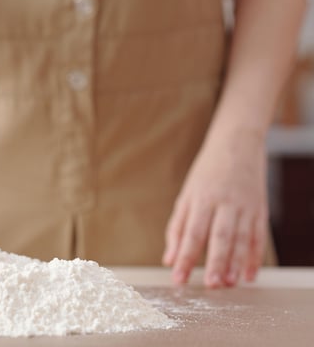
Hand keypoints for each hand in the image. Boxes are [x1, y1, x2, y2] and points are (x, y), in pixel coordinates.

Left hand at [162, 131, 267, 287]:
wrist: (236, 143)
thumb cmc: (206, 173)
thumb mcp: (186, 196)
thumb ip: (177, 228)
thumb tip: (169, 259)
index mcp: (201, 199)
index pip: (191, 233)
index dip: (185, 257)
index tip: (178, 278)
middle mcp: (224, 202)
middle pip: (220, 236)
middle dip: (216, 262)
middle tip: (211, 285)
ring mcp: (245, 206)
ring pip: (242, 238)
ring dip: (236, 263)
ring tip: (229, 284)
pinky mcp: (260, 209)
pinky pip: (259, 236)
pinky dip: (254, 257)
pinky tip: (248, 275)